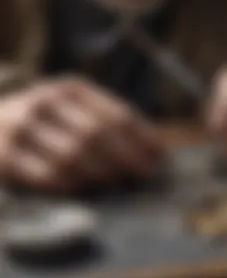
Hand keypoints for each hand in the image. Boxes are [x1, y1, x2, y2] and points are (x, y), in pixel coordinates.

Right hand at [0, 77, 163, 192]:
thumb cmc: (51, 119)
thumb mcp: (79, 108)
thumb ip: (112, 121)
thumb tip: (156, 149)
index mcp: (73, 89)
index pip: (116, 114)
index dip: (142, 138)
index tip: (160, 157)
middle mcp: (46, 101)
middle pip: (97, 134)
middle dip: (126, 158)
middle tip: (143, 175)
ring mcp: (22, 126)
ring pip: (73, 156)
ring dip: (100, 173)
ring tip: (115, 182)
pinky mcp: (4, 154)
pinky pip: (47, 176)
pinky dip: (71, 184)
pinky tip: (84, 188)